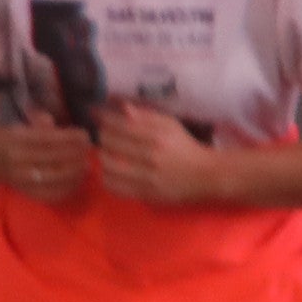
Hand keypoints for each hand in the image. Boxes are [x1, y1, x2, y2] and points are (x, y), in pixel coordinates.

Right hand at [0, 114, 92, 203]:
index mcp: (17, 140)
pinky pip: (49, 194)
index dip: (69, 138)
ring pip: (54, 177)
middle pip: (54, 159)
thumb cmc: (11, 137)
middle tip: (88, 150)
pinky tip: (76, 180)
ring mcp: (21, 178)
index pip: (48, 139)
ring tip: (85, 165)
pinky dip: (66, 188)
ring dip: (74, 172)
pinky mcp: (25, 191)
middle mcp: (18, 160)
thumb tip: (57, 125)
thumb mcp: (23, 124)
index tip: (84, 135)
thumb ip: (40, 122)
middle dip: (75, 155)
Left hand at [93, 101, 226, 204]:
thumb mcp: (169, 124)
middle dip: (102, 137)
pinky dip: (107, 178)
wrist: (206, 175)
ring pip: (107, 165)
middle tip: (105, 137)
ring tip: (108, 154)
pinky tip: (112, 172)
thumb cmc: (184, 146)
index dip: (102, 119)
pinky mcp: (145, 194)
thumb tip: (119, 107)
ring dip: (102, 158)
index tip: (96, 116)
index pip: (118, 124)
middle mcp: (151, 155)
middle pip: (109, 143)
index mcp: (157, 135)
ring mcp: (147, 176)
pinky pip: (114, 186)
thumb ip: (144, 116)